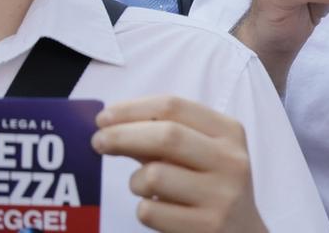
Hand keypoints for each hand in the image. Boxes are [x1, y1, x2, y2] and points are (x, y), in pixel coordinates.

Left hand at [92, 96, 267, 232]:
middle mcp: (230, 160)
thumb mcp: (202, 153)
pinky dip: (144, 209)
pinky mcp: (206, 226)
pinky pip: (150, 211)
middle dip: (122, 135)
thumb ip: (164, 137)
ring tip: (144, 188)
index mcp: (229, 132)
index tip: (104, 117)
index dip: (133, 109)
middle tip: (98, 142)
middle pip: (166, 136)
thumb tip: (112, 125)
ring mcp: (220, 195)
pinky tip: (159, 209)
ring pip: (153, 176)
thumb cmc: (211, 186)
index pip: (175, 107)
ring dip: (135, 182)